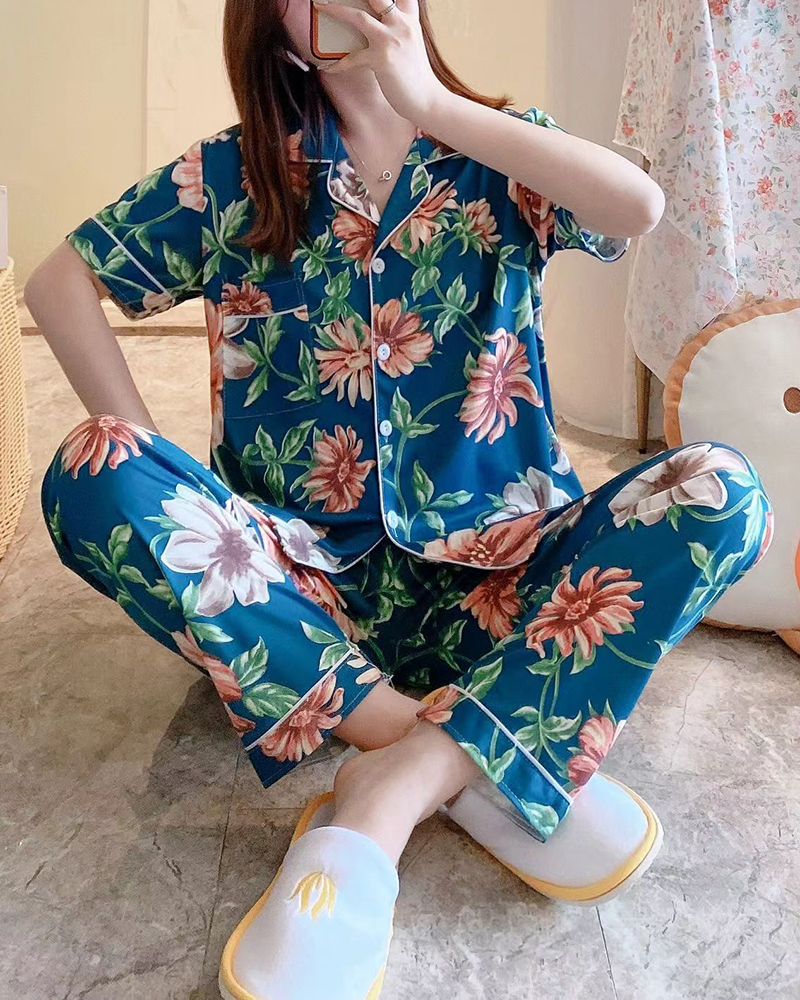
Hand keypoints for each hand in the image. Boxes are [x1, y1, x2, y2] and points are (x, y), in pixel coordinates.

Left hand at [313, 0, 449, 121]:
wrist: (427, 99)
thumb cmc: (416, 76)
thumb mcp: (411, 44)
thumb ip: (398, 28)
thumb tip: (377, 24)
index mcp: (409, 19)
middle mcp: (401, 25)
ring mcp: (390, 40)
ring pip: (358, 17)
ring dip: (336, 10)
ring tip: (320, 6)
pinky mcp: (381, 59)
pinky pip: (351, 58)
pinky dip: (337, 65)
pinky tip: (327, 68)